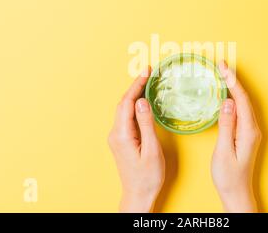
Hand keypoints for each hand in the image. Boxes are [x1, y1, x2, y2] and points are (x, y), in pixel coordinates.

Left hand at [108, 67, 164, 212]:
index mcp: (122, 134)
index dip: (137, 85)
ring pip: (124, 109)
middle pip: (123, 103)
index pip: (127, 102)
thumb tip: (142, 102)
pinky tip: (142, 102)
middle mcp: (116, 134)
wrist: (138, 195)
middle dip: (135, 86)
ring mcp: (117, 137)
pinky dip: (133, 105)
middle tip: (147, 72)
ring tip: (146, 82)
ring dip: (134, 94)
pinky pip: (125, 117)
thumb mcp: (152, 150)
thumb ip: (146, 124)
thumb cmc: (147, 177)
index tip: (146, 71)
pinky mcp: (121, 141)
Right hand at [211, 61, 261, 212]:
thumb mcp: (223, 151)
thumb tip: (227, 102)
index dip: (232, 81)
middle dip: (233, 80)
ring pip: (243, 103)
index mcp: (248, 131)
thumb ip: (226, 125)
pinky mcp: (245, 134)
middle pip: (244, 98)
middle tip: (222, 65)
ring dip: (233, 88)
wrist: (237, 193)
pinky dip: (233, 99)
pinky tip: (225, 95)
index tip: (223, 67)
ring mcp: (250, 131)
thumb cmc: (228, 176)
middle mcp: (252, 129)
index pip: (241, 99)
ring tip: (223, 74)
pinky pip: (240, 111)